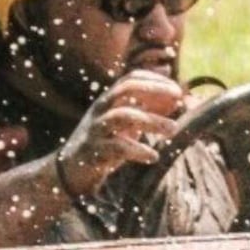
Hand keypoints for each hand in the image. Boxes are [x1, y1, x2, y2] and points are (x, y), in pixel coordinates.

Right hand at [56, 70, 184, 198]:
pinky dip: (138, 150)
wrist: (70, 170)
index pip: (131, 79)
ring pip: (124, 116)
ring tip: (173, 129)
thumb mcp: (126, 125)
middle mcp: (101, 109)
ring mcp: (96, 129)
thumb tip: (179, 98)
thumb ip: (148, 110)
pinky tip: (153, 156)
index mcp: (108, 100)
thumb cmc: (104, 144)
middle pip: (127, 89)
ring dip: (152, 121)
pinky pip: (117, 147)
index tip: (177, 90)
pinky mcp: (94, 151)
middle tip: (178, 100)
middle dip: (154, 90)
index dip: (154, 80)